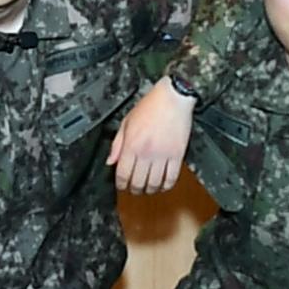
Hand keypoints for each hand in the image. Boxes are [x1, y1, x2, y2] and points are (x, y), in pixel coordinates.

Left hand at [109, 78, 193, 195]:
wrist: (173, 98)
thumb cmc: (150, 106)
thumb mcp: (127, 122)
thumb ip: (117, 144)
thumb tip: (110, 161)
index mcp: (131, 144)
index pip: (122, 174)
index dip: (121, 184)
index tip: (122, 186)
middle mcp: (146, 152)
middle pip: (138, 182)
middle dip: (134, 190)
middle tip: (134, 190)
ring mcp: (163, 155)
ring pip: (155, 183)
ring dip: (150, 190)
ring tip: (148, 189)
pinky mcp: (177, 155)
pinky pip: (171, 178)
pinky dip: (166, 185)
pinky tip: (163, 185)